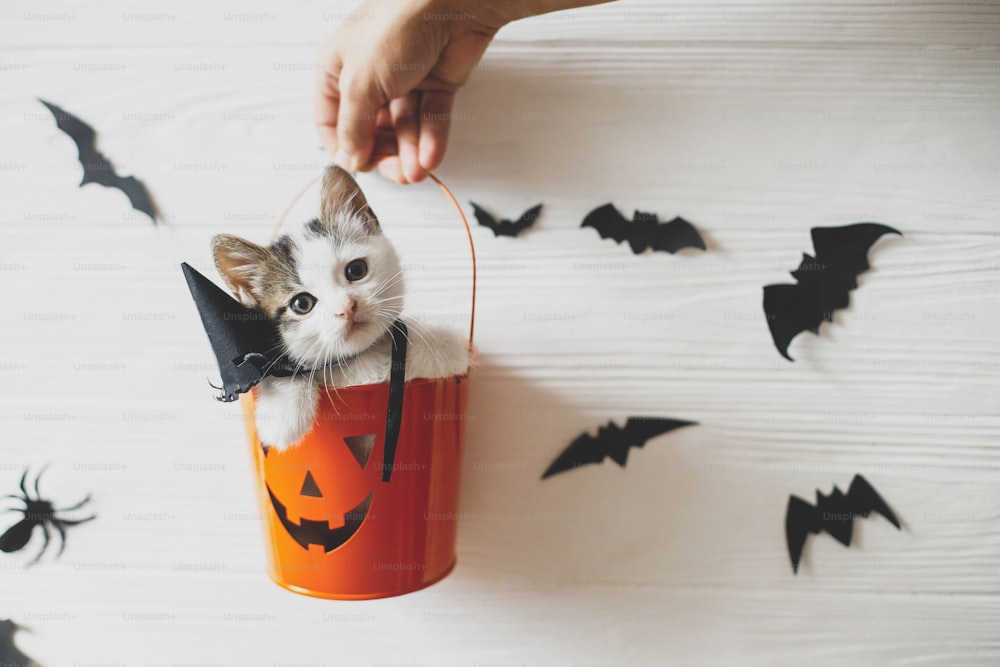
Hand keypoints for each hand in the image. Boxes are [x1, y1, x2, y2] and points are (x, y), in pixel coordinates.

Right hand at [315, 0, 508, 182]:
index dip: (343, 148)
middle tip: (396, 172)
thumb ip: (353, 126)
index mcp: (338, 69)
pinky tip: (430, 159)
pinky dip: (431, 141)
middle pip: (371, 130)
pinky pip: (430, 119)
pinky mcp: (435, 84)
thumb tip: (349, 158)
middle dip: (383, 154)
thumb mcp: (360, 82)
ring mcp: (403, 81)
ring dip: (410, 153)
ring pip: (403, 129)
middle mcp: (369, 76)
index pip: (331, 121)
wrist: (451, 2)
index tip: (358, 166)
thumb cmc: (396, 26)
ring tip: (418, 171)